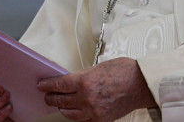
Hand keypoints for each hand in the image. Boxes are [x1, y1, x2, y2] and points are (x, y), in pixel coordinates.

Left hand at [38, 57, 155, 121]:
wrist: (142, 84)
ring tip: (59, 104)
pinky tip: (74, 112)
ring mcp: (93, 111)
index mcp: (85, 81)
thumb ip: (83, 75)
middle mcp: (86, 98)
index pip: (58, 85)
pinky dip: (76, 116)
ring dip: (62, 108)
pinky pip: (82, 120)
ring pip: (68, 113)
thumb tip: (71, 80)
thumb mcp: (99, 67)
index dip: (47, 85)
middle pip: (61, 100)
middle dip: (51, 97)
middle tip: (47, 95)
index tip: (42, 85)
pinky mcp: (100, 119)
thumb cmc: (125, 71)